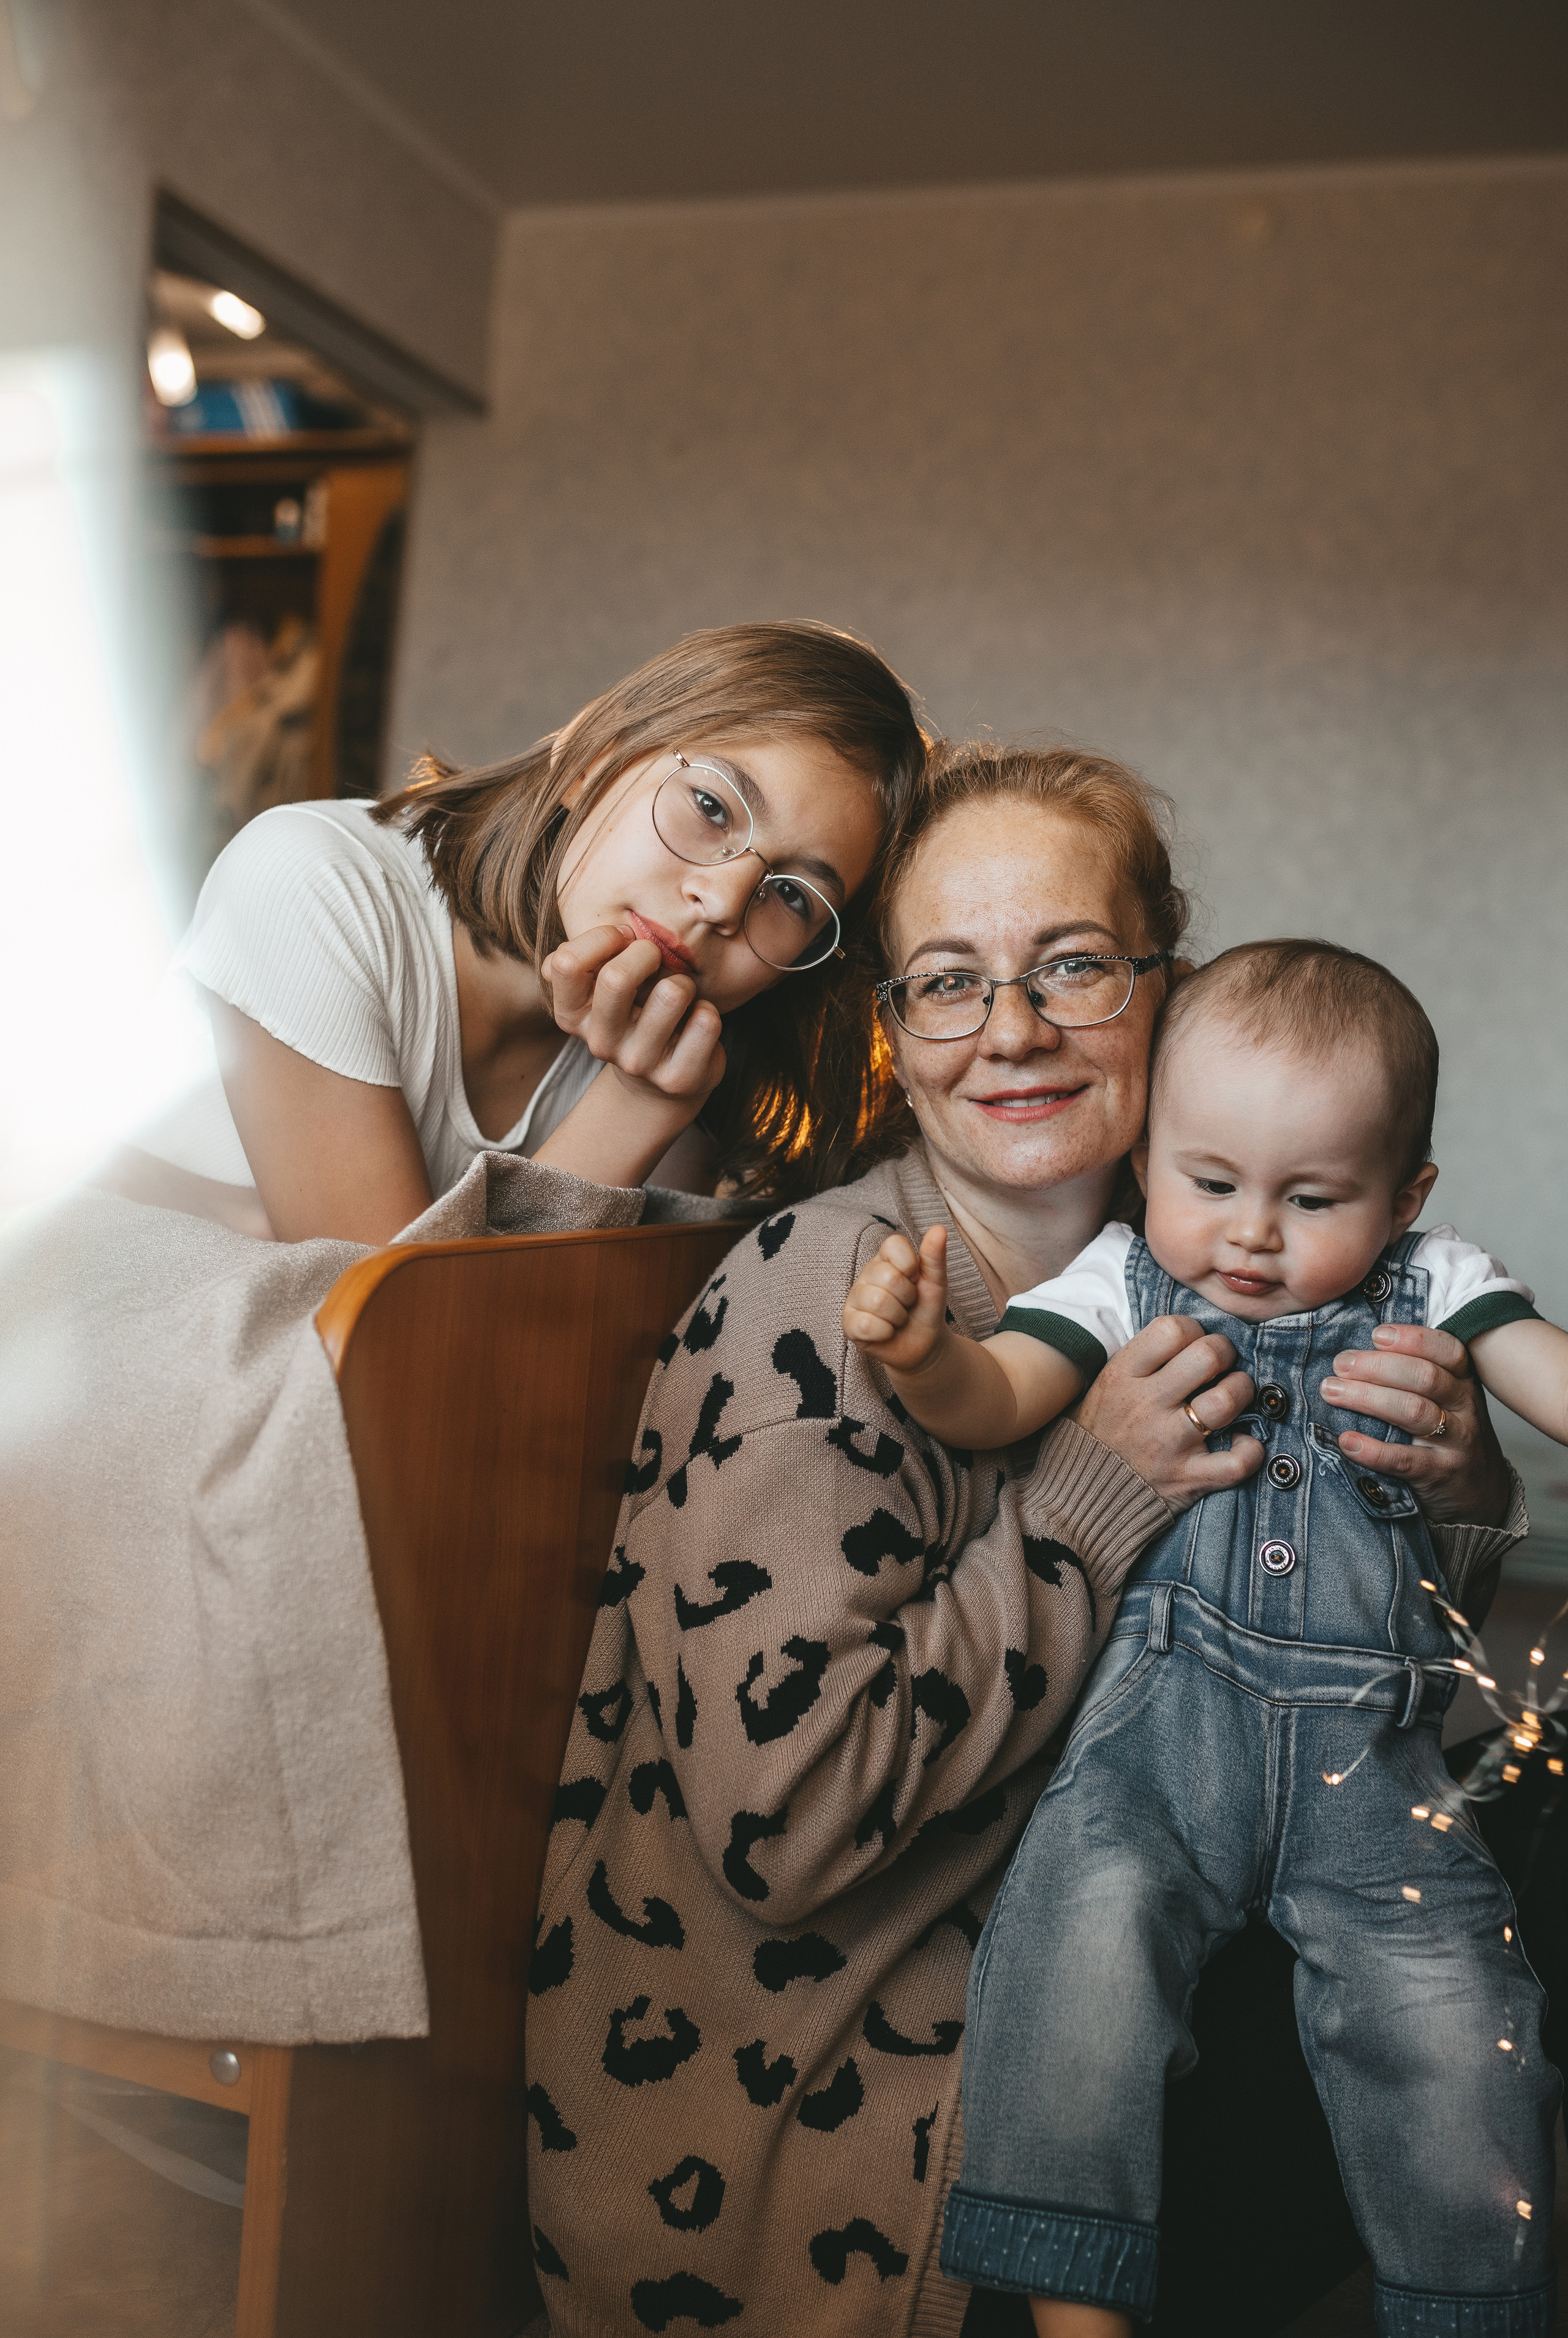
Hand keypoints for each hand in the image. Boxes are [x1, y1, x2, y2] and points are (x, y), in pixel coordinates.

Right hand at [544, 924, 726, 1113]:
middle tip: (656, 959)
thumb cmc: (634, 1012)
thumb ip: (587, 959)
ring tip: (679, 996)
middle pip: (616, 978)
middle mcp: (599, 1043)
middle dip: (646, 953)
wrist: (663, 1074)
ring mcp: (638, 1064)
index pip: (566, 962)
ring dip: (684, 982)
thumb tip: (588, 943)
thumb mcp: (602, 986)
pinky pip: (705, 1021)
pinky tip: (695, 1023)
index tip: (624, 939)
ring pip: (671, 994)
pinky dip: (707, 1011)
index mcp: (572, 1015)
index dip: (602, 937)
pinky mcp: (677, 1078)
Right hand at [843, 1226, 950, 1376]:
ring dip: (898, 1317)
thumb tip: (939, 1228)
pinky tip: (886, 1332)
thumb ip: (935, 1256)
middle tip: (907, 1304)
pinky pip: (866, 1325)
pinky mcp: (849, 1323)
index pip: (893, 1245)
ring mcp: (855, 1298)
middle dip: (908, 1297)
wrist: (924, 1345)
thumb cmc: (926, 1308)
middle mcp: (866, 1274)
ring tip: (898, 1319)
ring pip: (878, 1302)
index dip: (911, 1266)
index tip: (915, 1280)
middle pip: (888, 1277)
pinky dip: (885, 1332)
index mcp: (885, 1259)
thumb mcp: (936, 1282)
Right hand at [1072, 1315, 1263, 1512]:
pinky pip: (1236, 1462)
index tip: (1194, 1342)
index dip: (1194, 1329)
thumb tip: (1189, 1336)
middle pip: (1207, 1357)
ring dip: (1242, 1392)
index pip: (1172, 1329)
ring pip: (1226, 1402)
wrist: (1081, 1495)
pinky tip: (1241, 1442)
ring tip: (1234, 1395)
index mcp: (1122, 1375)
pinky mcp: (1187, 1477)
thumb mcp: (1105, 1385)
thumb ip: (1142, 1360)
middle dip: (1226, 1353)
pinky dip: (1250, 1452)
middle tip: (1222, 1364)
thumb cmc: (1101, 1432)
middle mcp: (1146, 1405)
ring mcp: (1168, 1443)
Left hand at [1318, 1323, 1511, 1526]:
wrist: (1480, 1496)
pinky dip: (1373, 1450)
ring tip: (1332, 1392)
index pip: (1448, 1350)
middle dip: (1378, 1366)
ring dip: (1367, 1398)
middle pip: (1425, 1377)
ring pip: (1413, 1412)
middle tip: (1340, 1364)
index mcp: (1463, 1382)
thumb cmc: (1449, 1437)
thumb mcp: (1446, 1401)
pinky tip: (1346, 1441)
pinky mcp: (1441, 1475)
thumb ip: (1414, 1376)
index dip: (1413, 1338)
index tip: (1376, 1334)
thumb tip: (1356, 1353)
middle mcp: (1464, 1408)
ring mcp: (1457, 1443)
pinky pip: (1405, 1460)